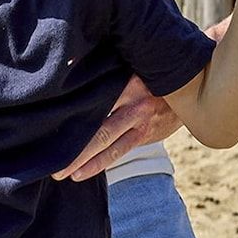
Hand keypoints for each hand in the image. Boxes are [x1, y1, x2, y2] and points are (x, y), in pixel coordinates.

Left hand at [55, 75, 181, 181]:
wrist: (189, 87)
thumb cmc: (149, 70)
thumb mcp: (132, 64)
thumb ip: (108, 71)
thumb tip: (72, 68)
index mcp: (129, 84)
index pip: (96, 100)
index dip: (73, 112)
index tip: (49, 123)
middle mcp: (136, 106)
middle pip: (101, 131)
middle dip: (76, 151)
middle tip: (53, 163)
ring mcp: (142, 123)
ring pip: (110, 147)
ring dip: (86, 162)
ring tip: (64, 174)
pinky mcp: (145, 136)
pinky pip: (119, 152)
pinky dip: (100, 163)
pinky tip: (82, 172)